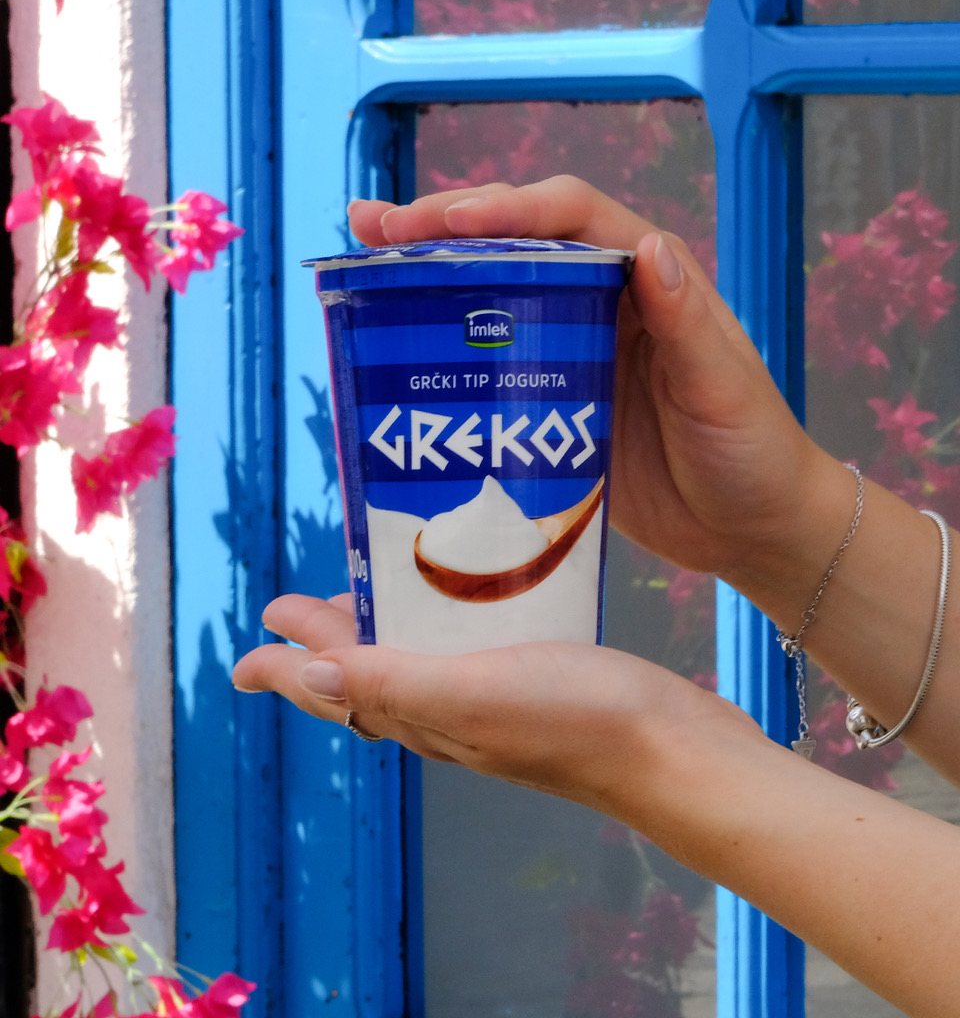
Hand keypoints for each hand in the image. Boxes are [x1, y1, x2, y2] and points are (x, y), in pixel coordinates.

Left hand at [231, 591, 762, 821]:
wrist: (673, 749)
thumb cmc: (577, 719)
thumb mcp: (472, 692)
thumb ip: (392, 681)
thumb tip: (304, 674)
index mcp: (423, 713)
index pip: (334, 689)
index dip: (286, 668)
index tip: (246, 654)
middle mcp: (448, 710)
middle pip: (366, 674)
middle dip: (324, 643)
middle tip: (293, 612)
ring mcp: (490, 697)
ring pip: (413, 662)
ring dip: (379, 631)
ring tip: (366, 597)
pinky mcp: (530, 677)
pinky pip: (463, 649)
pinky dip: (441, 624)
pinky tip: (460, 600)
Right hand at [348, 176, 854, 607]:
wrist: (747, 527)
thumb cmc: (752, 450)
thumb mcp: (722, 386)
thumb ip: (685, 321)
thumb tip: (648, 248)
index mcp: (647, 276)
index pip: (567, 218)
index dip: (504, 209)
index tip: (445, 221)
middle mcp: (600, 299)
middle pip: (513, 242)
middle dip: (443, 226)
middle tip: (374, 227)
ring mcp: (569, 350)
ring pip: (490, 294)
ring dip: (428, 275)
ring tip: (363, 263)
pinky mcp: (549, 401)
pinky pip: (488, 362)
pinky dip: (442, 348)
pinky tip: (395, 350)